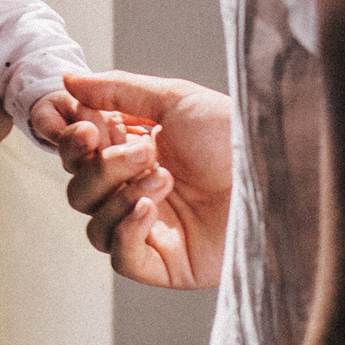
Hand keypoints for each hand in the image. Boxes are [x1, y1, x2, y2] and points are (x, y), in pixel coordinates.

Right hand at [55, 71, 231, 289]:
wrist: (277, 171)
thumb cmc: (234, 134)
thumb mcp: (173, 98)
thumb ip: (116, 90)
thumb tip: (68, 80)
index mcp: (135, 152)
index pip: (79, 155)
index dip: (73, 142)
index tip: (87, 126)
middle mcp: (137, 192)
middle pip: (79, 189)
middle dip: (102, 167)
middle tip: (143, 151)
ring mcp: (150, 230)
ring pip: (93, 224)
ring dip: (117, 195)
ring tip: (162, 177)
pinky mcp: (165, 264)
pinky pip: (119, 258)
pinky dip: (125, 230)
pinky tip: (151, 207)